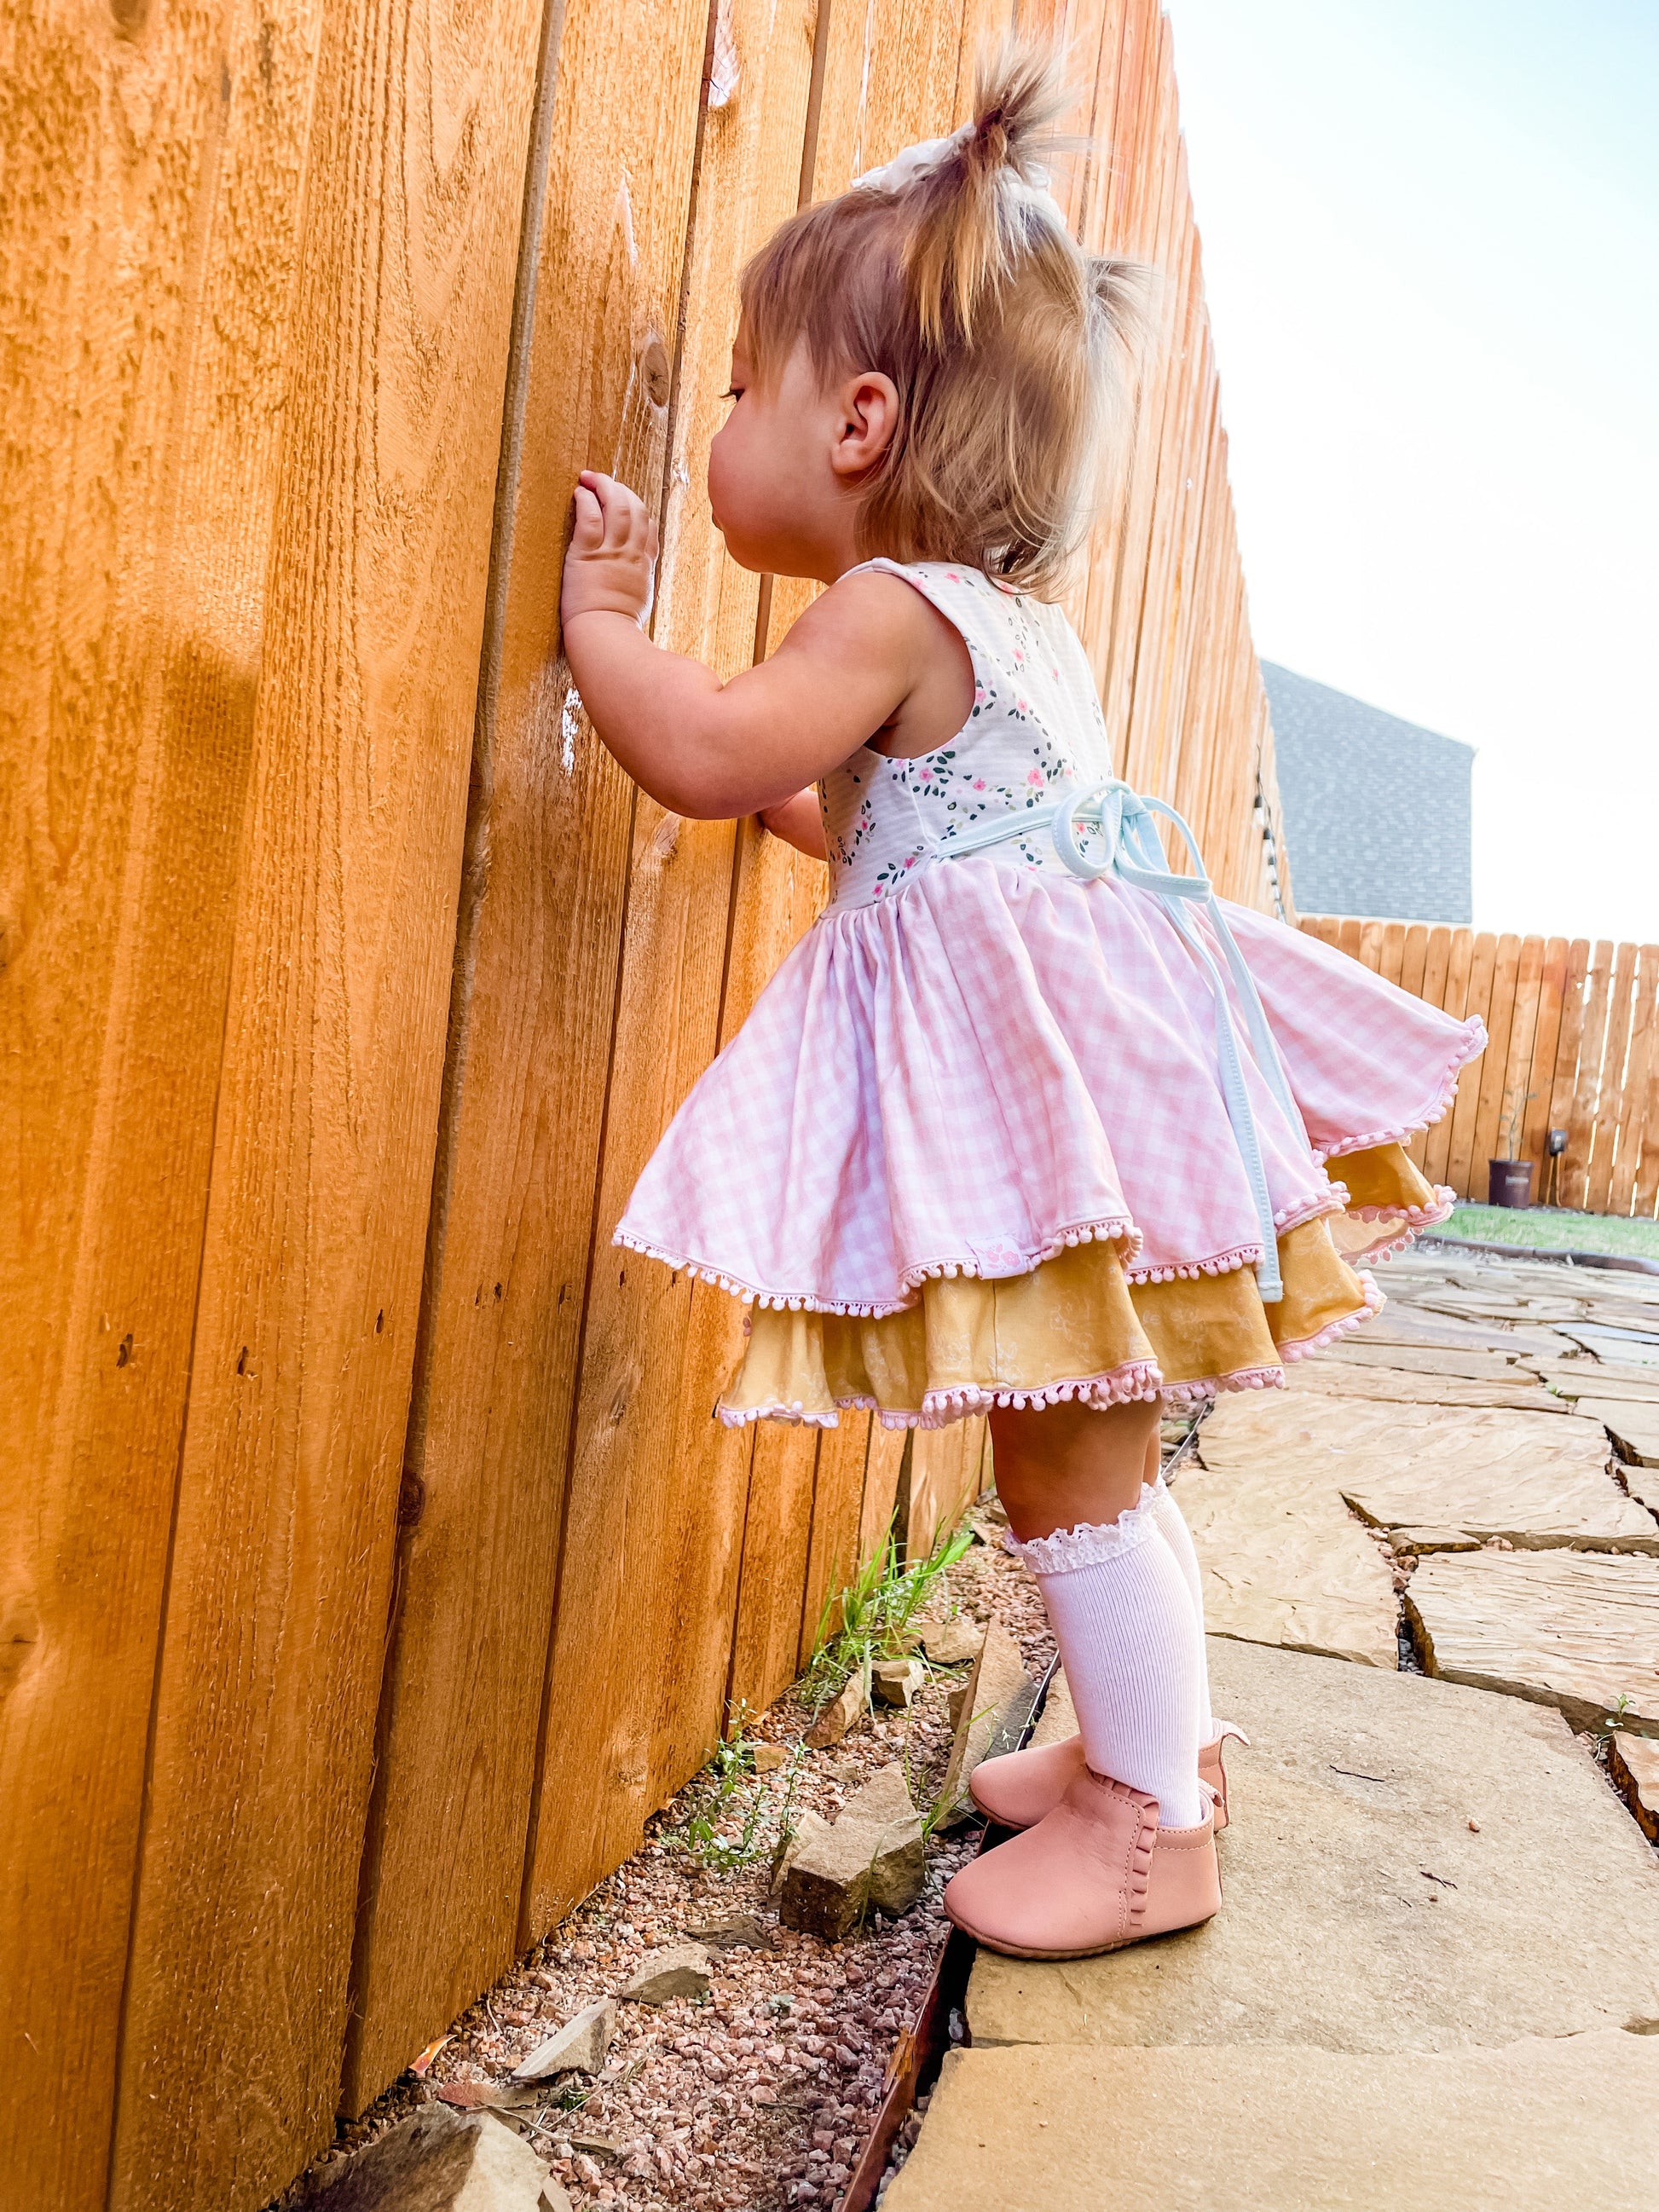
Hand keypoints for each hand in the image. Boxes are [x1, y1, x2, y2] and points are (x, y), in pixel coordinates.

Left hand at [562, 470, 657, 627]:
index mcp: (644, 567)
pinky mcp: (587, 555)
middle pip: (635, 509)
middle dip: (620, 489)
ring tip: (589, 477)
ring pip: (616, 507)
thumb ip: (636, 587)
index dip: (638, 509)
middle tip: (604, 481)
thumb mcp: (639, 606)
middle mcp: (631, 555)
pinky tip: (579, 493)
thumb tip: (633, 587)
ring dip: (603, 486)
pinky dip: (586, 501)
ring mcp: (611, 553)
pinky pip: (590, 518)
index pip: (649, 528)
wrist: (606, 638)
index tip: (625, 501)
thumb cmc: (618, 631)